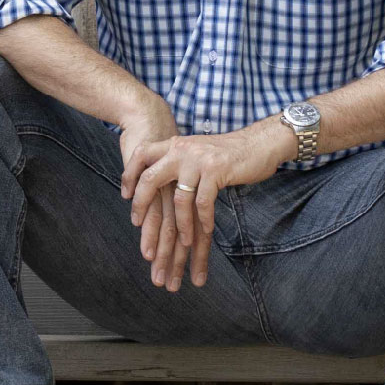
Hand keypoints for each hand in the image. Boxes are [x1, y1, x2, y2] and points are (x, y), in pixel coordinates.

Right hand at [110, 98, 179, 280]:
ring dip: (164, 258)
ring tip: (160, 280)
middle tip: (174, 288)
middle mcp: (183, 197)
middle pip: (184, 237)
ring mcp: (168, 192)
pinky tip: (149, 252)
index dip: (194, 258)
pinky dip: (152, 236)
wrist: (150, 119)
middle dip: (179, 265)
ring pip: (170, 231)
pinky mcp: (154, 184)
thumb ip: (174, 197)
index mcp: (190, 198)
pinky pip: (156, 213)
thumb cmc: (161, 149)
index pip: (196, 233)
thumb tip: (180, 220)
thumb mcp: (171, 178)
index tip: (193, 280)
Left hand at [127, 123, 293, 290]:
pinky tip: (206, 231)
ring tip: (183, 242)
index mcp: (174, 144)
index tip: (124, 195)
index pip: (141, 155)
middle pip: (151, 178)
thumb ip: (177, 161)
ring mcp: (198, 160)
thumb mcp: (195, 149)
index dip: (129, 174)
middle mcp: (182, 150)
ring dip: (181, 224)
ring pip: (179, 198)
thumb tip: (158, 181)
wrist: (260, 142)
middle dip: (141, 204)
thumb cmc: (228, 152)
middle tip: (138, 225)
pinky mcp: (216, 170)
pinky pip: (203, 202)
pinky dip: (203, 220)